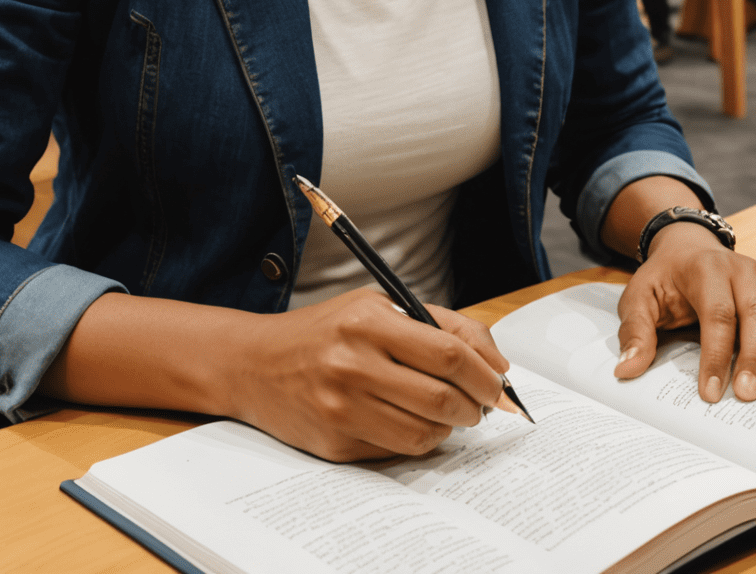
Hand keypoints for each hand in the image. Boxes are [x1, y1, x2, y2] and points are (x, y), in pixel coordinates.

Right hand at [228, 289, 511, 461]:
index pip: (448, 352)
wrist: (255, 363)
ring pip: (426, 432)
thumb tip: (494, 361)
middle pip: (443, 398)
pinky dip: (419, 440)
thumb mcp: (375, 305)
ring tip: (448, 411)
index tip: (501, 382)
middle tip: (483, 403)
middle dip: (476, 405)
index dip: (485, 373)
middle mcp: (354, 364)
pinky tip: (413, 422)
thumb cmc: (324, 330)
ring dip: (450, 426)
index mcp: (368, 321)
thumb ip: (436, 323)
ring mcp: (344, 407)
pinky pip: (399, 450)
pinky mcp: (337, 441)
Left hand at [613, 222, 755, 401]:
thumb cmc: (665, 278)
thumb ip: (635, 332)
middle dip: (754, 356)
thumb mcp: (639, 297)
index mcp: (705, 268)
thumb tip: (627, 369)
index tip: (710, 393)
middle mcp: (742, 270)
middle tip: (748, 395)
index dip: (715, 355)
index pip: (716, 314)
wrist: (686, 247)